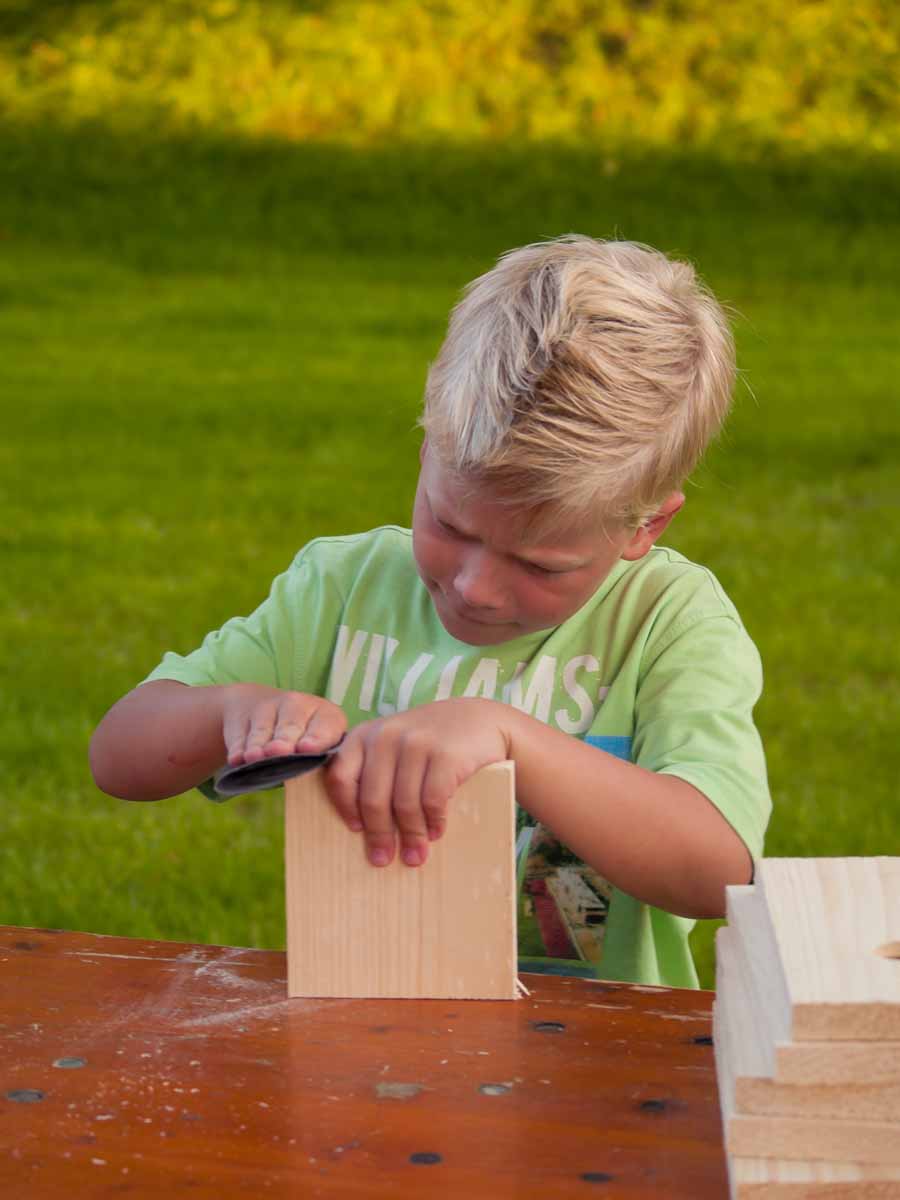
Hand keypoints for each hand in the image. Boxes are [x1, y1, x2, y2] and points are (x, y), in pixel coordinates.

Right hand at [219, 684, 346, 765]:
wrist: (268, 712)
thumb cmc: (305, 742)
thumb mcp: (320, 749)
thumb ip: (322, 764)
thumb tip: (321, 784)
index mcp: (327, 716)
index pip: (325, 727)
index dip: (316, 739)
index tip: (307, 749)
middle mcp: (299, 705)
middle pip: (292, 725)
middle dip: (285, 740)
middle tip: (280, 752)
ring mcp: (270, 706)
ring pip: (263, 729)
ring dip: (258, 744)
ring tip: (255, 758)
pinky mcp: (244, 715)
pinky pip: (241, 733)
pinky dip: (238, 748)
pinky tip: (237, 759)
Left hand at [323, 698, 510, 868]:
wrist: (481, 721)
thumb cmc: (431, 741)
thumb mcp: (395, 744)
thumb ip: (374, 770)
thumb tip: (362, 827)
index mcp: (365, 734)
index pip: (341, 777)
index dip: (345, 808)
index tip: (356, 830)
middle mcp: (387, 735)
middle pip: (372, 797)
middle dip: (378, 834)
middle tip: (382, 859)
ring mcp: (417, 743)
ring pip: (404, 803)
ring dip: (410, 835)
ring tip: (415, 855)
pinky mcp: (445, 754)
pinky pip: (432, 800)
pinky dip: (433, 822)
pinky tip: (435, 832)